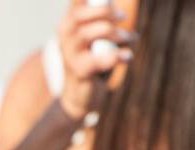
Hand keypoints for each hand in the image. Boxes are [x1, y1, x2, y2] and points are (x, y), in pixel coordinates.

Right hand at [56, 1, 135, 120]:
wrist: (81, 95)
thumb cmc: (94, 61)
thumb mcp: (101, 39)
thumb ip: (111, 25)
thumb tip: (127, 25)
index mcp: (69, 23)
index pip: (75, 3)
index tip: (110, 2)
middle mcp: (65, 37)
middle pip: (79, 15)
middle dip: (104, 12)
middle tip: (122, 17)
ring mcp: (69, 55)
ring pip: (87, 34)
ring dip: (114, 33)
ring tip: (129, 38)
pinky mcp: (79, 71)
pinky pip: (97, 60)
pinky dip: (117, 56)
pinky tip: (128, 57)